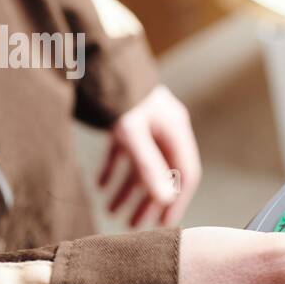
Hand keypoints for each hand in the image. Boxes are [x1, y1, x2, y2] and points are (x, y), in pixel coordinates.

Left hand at [98, 85, 200, 227]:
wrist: (99, 57)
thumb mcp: (133, 133)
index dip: (176, 201)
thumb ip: (148, 166)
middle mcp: (165, 130)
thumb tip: (164, 199)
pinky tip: (101, 186)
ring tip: (113, 212)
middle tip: (135, 226)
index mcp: (175, 131)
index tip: (165, 225)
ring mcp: (147, 126)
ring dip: (129, 189)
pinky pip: (126, 152)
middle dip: (148, 201)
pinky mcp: (128, 121)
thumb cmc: (121, 94)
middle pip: (163, 173)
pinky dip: (115, 170)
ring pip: (143, 165)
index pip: (185, 174)